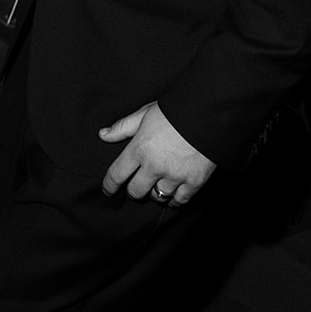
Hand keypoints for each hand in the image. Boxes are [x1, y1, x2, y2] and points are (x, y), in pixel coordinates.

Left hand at [99, 101, 215, 206]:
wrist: (207, 113)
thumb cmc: (174, 111)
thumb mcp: (144, 113)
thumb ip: (123, 127)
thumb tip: (103, 135)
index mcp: (140, 148)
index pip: (117, 174)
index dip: (109, 185)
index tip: (108, 190)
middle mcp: (154, 166)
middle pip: (136, 191)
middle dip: (134, 190)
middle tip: (136, 186)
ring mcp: (174, 176)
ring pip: (157, 197)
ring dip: (155, 193)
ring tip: (157, 185)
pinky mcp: (194, 182)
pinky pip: (179, 201)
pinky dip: (175, 199)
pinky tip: (173, 193)